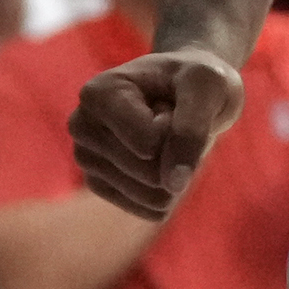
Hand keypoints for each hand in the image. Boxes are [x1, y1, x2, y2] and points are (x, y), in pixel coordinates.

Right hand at [66, 47, 244, 218]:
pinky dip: (172, 189)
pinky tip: (160, 159)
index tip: (171, 100)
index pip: (149, 142)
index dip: (177, 127)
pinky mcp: (101, 186)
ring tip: (164, 136)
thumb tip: (173, 185)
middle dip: (176, 150)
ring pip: (150, 194)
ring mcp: (87, 160)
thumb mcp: (207, 86)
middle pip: (148, 171)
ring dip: (174, 169)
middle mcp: (82, 128)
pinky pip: (151, 209)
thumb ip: (192, 129)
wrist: (183, 88)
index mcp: (97, 94)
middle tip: (171, 118)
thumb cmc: (194, 78)